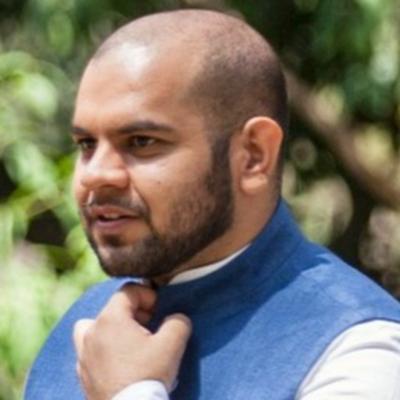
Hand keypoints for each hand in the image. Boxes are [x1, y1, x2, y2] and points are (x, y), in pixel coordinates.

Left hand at [73, 284, 191, 399]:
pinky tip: (122, 363)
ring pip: (93, 328)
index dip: (148, 295)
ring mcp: (83, 354)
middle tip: (151, 326)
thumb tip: (177, 318)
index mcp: (110, 319)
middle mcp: (91, 332)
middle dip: (135, 312)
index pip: (128, 291)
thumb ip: (178, 322)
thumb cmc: (148, 376)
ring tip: (130, 342)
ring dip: (112, 329)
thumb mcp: (172, 344)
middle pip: (113, 308)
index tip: (159, 310)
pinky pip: (91, 351)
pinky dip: (105, 350)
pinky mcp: (83, 374)